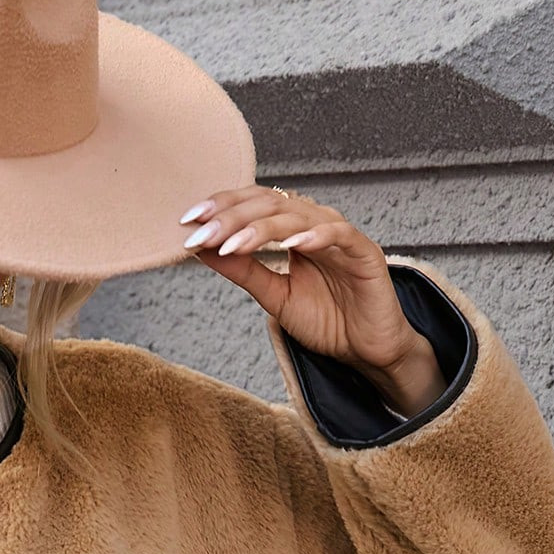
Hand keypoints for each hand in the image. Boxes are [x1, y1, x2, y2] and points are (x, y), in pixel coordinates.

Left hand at [179, 184, 447, 414]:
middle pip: (271, 205)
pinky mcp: (364, 252)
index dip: (222, 207)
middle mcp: (315, 224)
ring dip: (262, 229)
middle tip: (202, 233)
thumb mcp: (273, 296)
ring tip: (233, 243)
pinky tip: (292, 244)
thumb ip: (242, 270)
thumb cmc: (325, 319)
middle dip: (232, 218)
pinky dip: (315, 236)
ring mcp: (340, 236)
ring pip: (299, 216)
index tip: (188, 221)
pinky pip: (340, 235)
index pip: (254, 205)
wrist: (365, 349)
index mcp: (292, 230)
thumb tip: (201, 248)